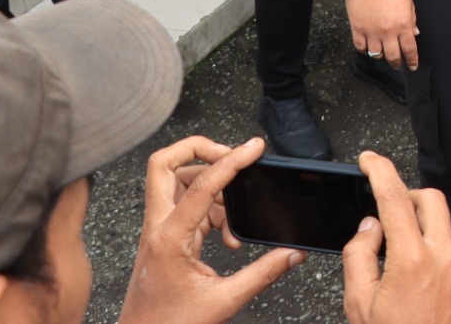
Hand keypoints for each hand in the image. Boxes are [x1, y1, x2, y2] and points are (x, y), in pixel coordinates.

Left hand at [117, 136, 301, 323]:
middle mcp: (157, 227)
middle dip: (197, 149)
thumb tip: (292, 254)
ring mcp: (157, 231)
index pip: (202, 183)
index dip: (233, 160)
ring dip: (208, 182)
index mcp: (169, 237)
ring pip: (175, 181)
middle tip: (230, 155)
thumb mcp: (224, 301)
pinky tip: (227, 232)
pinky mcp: (163, 238)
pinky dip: (210, 206)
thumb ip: (263, 274)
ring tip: (235, 210)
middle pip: (164, 164)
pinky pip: (185, 204)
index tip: (254, 148)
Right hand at [343, 152, 450, 323]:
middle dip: (408, 199)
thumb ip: (360, 255)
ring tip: (399, 269)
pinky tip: (420, 290)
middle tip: (387, 218)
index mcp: (412, 260)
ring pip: (444, 230)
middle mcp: (446, 259)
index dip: (380, 170)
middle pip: (431, 201)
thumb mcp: (359, 304)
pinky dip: (436, 259)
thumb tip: (370, 227)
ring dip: (421, 234)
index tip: (370, 159)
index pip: (394, 198)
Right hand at [346, 0, 418, 69]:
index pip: (409, 49)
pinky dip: (365, 51)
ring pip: (376, 54)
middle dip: (397, 63)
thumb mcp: (407, 1)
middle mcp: (388, 31)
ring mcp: (371, 31)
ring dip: (381, 57)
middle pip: (393, 56)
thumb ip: (411, 19)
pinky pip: (361, 47)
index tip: (412, 67)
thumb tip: (414, 34)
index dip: (412, 61)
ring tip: (383, 55)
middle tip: (398, 64)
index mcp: (403, 24)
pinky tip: (369, 48)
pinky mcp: (357, 28)